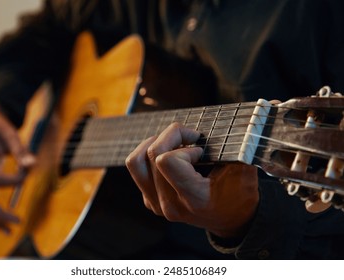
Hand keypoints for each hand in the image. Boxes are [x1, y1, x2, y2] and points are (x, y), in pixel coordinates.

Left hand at [126, 123, 258, 238]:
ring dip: (154, 144)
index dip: (184, 147)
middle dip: (171, 136)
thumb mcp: (243, 171)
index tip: (200, 150)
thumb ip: (233, 149)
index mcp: (194, 199)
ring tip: (174, 144)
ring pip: (136, 161)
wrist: (231, 219)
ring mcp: (157, 205)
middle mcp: (171, 205)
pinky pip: (137, 169)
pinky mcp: (150, 201)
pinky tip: (171, 156)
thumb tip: (217, 127)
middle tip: (191, 139)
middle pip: (152, 155)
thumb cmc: (240, 193)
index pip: (167, 161)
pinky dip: (150, 156)